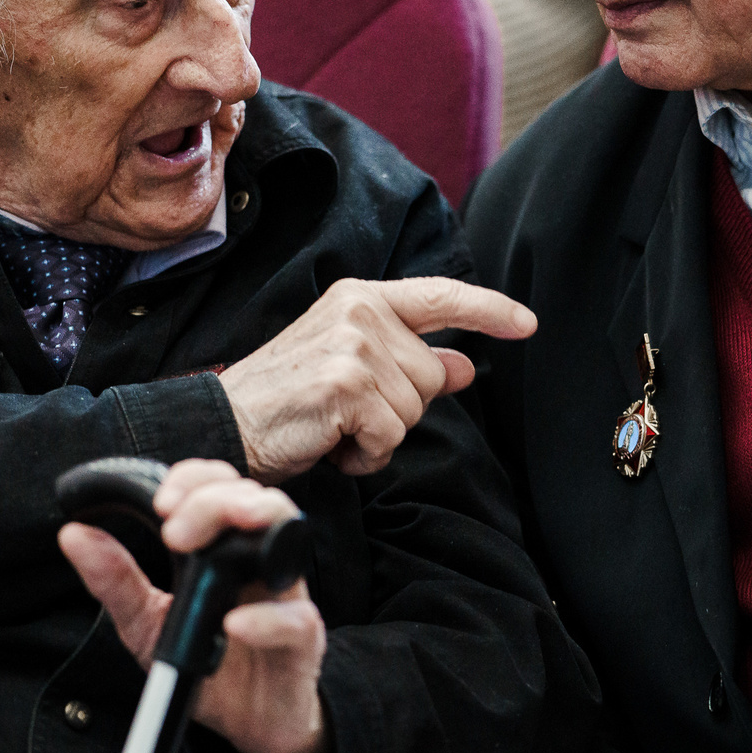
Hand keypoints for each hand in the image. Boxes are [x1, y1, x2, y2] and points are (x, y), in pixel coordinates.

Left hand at [58, 459, 331, 752]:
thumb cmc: (207, 662)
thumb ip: (115, 581)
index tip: (159, 503)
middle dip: (213, 501)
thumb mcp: (147, 623)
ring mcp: (286, 596)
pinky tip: (233, 624)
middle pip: (255, 498)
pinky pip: (295, 620)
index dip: (194, 480)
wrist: (247, 722)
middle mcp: (259, 560)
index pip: (219, 486)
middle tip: (173, 531)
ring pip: (288, 536)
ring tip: (212, 549)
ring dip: (254, 525)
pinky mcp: (302, 642)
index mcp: (225, 546)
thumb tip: (73, 534)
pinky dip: (265, 620)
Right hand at [218, 277, 536, 480]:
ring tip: (332, 427)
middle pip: (431, 376)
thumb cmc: (286, 401)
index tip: (527, 324)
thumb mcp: (352, 370)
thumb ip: (411, 362)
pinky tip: (329, 445)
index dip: (489, 311)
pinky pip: (390, 437)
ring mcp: (353, 346)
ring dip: (379, 436)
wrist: (224, 425)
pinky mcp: (346, 386)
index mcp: (359, 297)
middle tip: (344, 412)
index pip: (440, 296)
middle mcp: (359, 311)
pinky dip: (364, 456)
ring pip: (414, 411)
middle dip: (399, 408)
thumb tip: (465, 365)